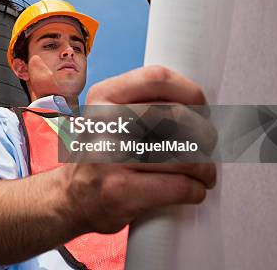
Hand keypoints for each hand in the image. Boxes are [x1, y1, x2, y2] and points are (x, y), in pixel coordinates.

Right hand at [61, 65, 216, 233]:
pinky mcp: (120, 191)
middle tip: (207, 146)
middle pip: (177, 116)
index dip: (189, 91)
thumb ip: (142, 102)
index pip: (157, 77)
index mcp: (103, 96)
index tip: (200, 108)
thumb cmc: (102, 154)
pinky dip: (195, 190)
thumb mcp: (109, 115)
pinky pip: (178, 186)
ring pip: (184, 155)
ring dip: (205, 167)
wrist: (69, 198)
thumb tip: (197, 103)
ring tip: (204, 173)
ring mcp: (110, 157)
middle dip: (204, 134)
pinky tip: (192, 190)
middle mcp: (104, 122)